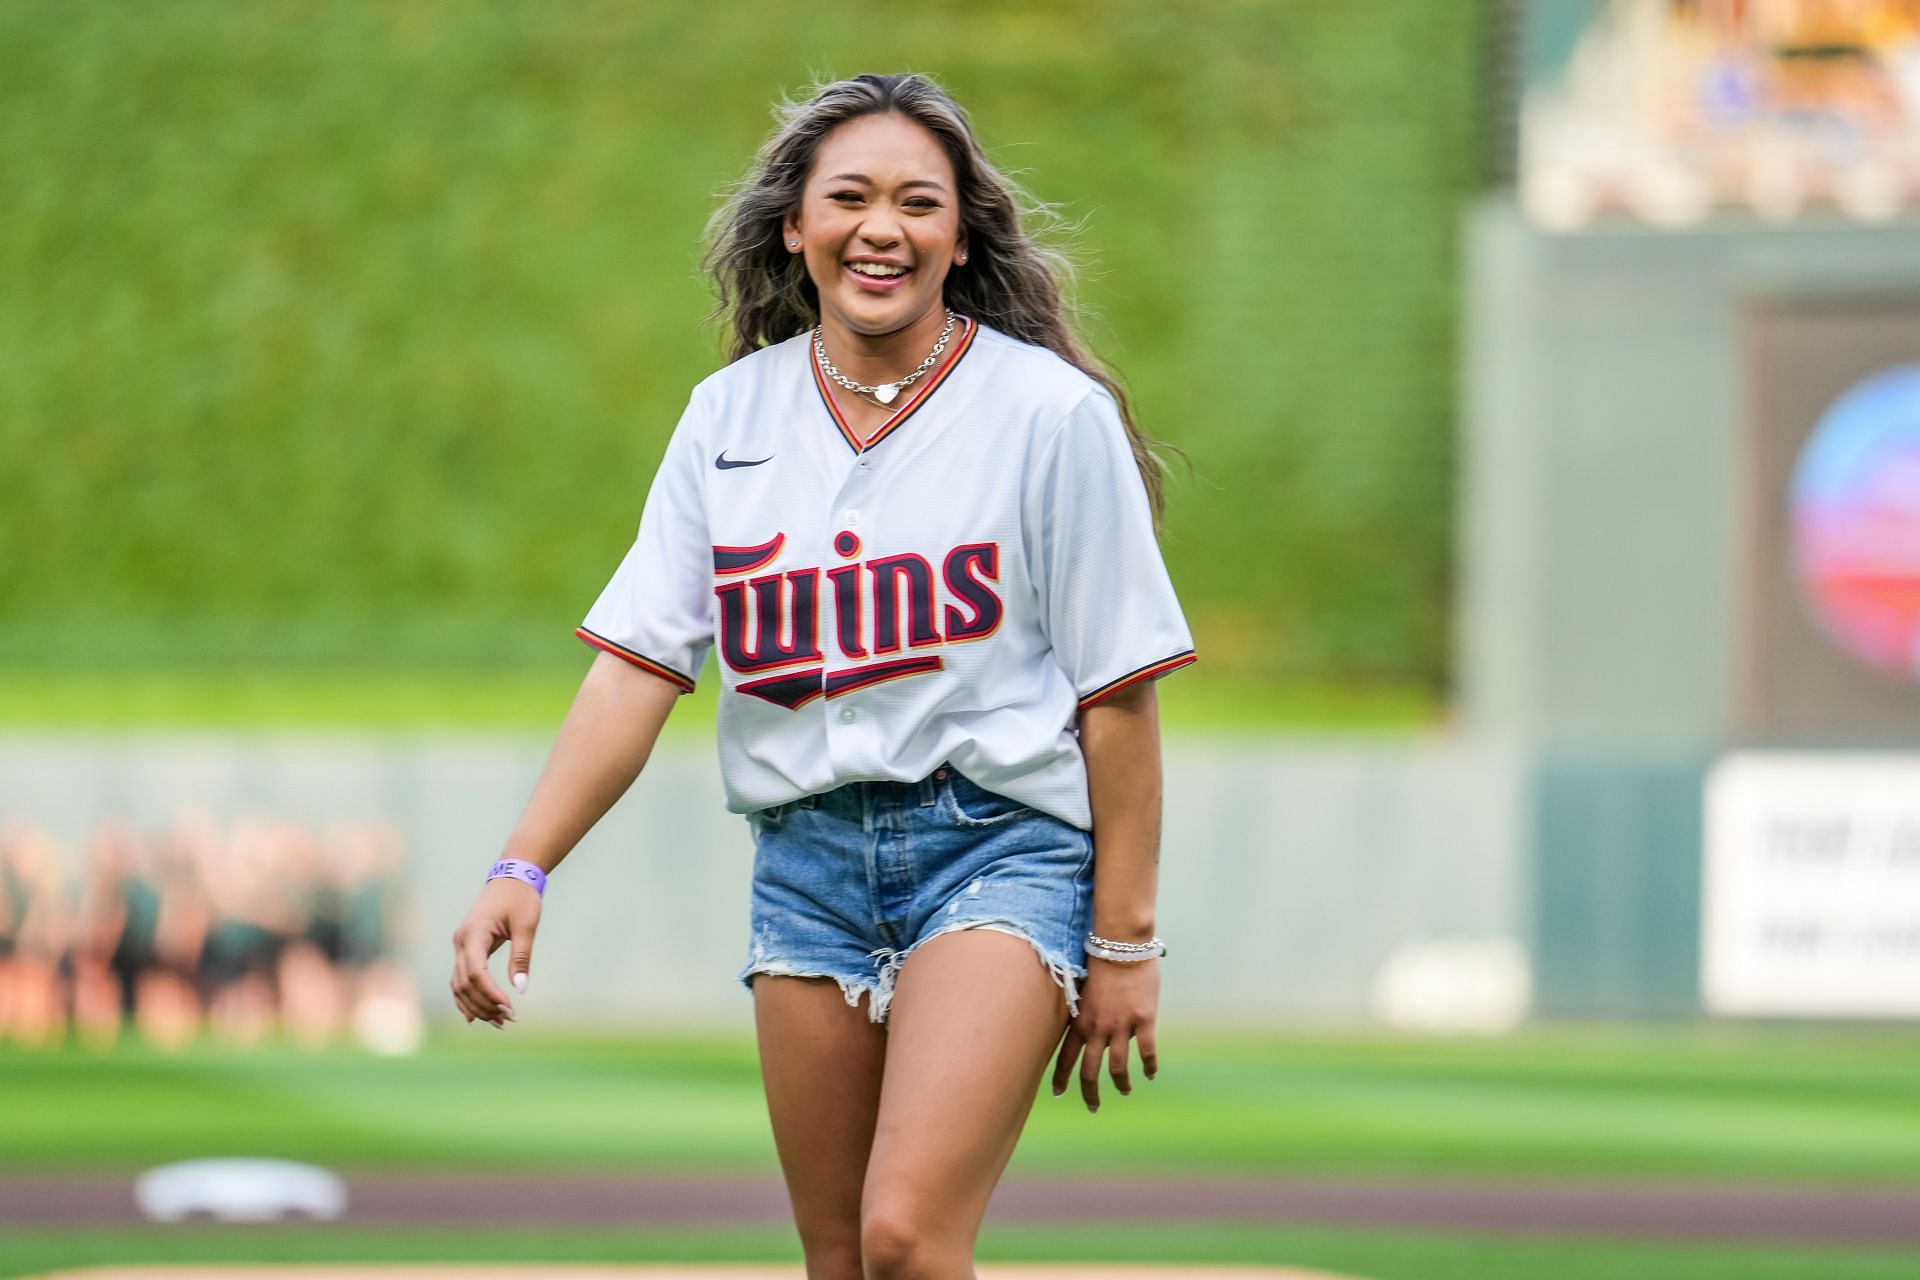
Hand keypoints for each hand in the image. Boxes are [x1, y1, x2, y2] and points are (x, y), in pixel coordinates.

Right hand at [449, 877, 540, 1027]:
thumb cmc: (520, 899)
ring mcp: (460, 946)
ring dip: (476, 1005)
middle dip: (484, 1004)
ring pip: (459, 985)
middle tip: (508, 1019)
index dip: (490, 993)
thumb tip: (521, 988)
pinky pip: (460, 979)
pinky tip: (478, 1017)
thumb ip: (522, 957)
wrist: (511, 878)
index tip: (509, 1008)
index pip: (476, 972)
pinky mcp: (465, 950)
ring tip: (499, 1021)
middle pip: (464, 983)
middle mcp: (461, 941)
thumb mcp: (526, 925)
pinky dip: (467, 998)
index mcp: (474, 933)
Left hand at [1051, 955, 1158, 1111]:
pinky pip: (1147, 1052)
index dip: (1061, 1079)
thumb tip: (1079, 1024)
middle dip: (1089, 1093)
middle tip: (1092, 1106)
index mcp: (1079, 1021)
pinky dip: (1148, 1067)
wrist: (1120, 945)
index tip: (1058, 1092)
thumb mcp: (1082, 989)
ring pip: (1118, 1068)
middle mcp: (1097, 1029)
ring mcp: (1121, 1026)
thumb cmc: (1100, 962)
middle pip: (1090, 1072)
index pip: (1065, 1058)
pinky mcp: (1144, 1021)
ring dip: (1121, 1084)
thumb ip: (1080, 1011)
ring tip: (1124, 1090)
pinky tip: (1150, 1073)